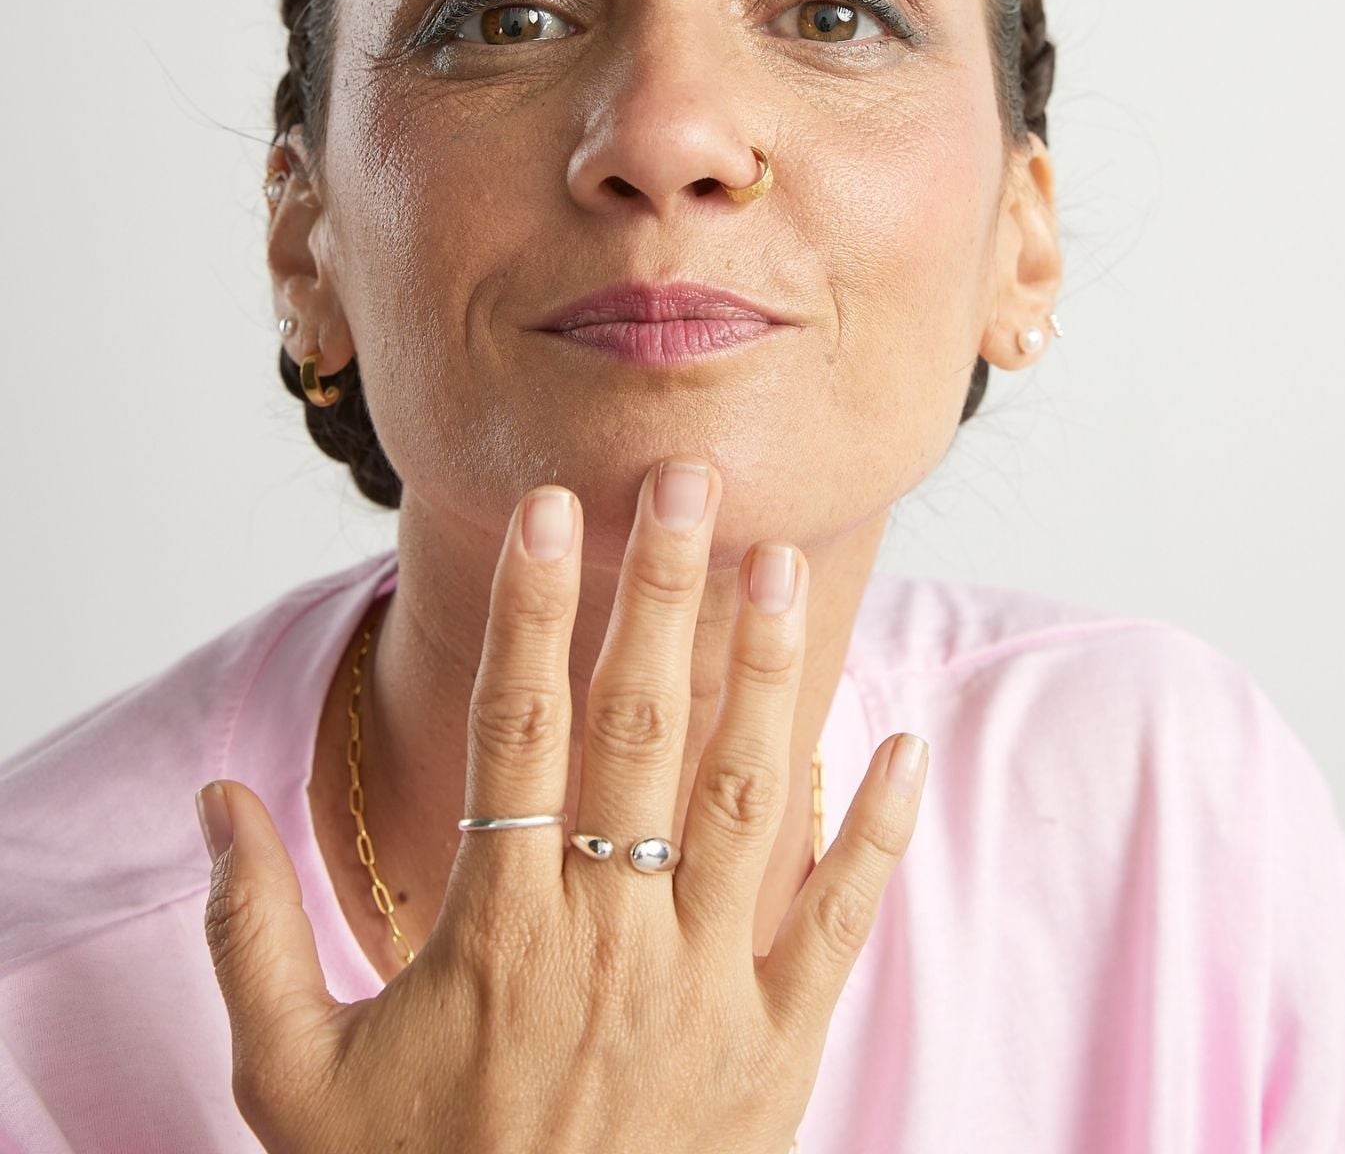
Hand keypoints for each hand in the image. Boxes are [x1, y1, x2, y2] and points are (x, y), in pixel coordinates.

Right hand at [196, 457, 928, 1152]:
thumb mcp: (293, 1085)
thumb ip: (249, 936)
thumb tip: (219, 800)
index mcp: (496, 934)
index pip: (516, 731)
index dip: (535, 611)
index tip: (553, 508)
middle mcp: (608, 940)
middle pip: (639, 732)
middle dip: (660, 596)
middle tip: (687, 483)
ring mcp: (704, 990)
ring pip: (749, 799)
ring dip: (767, 673)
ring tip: (783, 566)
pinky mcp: (775, 1047)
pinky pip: (837, 921)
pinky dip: (877, 829)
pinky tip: (901, 739)